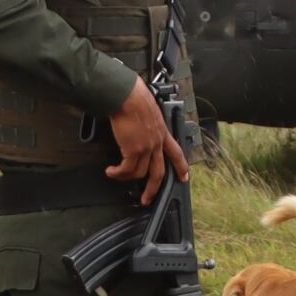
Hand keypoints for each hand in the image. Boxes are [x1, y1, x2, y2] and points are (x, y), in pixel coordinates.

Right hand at [103, 77, 185, 205]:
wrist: (128, 97)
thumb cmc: (135, 98)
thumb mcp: (149, 112)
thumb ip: (147, 123)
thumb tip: (139, 127)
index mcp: (163, 132)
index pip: (176, 153)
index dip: (181, 167)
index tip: (184, 177)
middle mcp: (157, 143)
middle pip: (159, 172)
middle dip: (153, 189)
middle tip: (147, 199)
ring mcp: (146, 147)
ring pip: (140, 173)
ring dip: (126, 178)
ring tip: (116, 175)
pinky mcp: (133, 150)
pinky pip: (126, 169)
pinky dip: (117, 173)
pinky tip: (111, 171)